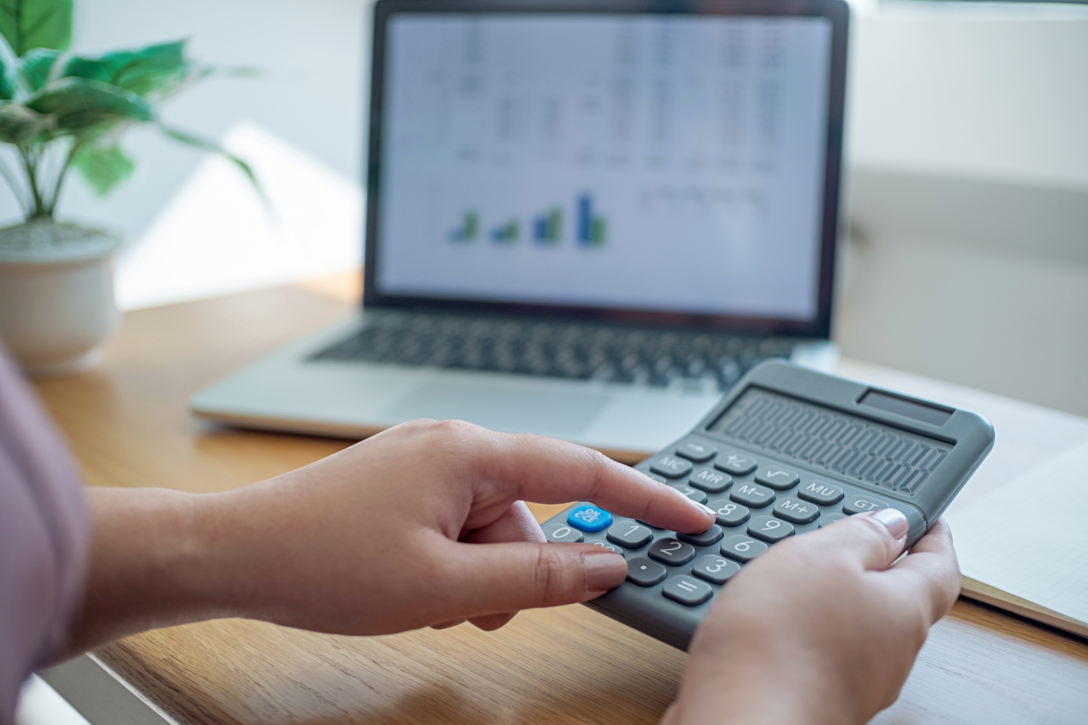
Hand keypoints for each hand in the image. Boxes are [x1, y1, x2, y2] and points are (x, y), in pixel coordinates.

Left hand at [71, 419, 714, 652]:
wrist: (232, 554)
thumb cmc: (324, 561)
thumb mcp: (444, 587)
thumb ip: (536, 579)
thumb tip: (604, 565)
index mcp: (469, 451)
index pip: (581, 471)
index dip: (646, 500)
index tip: (693, 518)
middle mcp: (453, 444)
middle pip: (530, 510)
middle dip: (517, 568)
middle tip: (474, 608)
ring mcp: (425, 462)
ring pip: (493, 527)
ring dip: (478, 574)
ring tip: (428, 600)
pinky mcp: (405, 484)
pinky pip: (458, 524)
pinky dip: (453, 563)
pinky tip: (414, 586)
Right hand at [665, 510, 959, 724]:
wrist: (740, 722)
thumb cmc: (781, 645)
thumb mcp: (821, 557)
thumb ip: (860, 535)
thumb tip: (890, 525)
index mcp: (905, 612)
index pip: (940, 568)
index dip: (933, 537)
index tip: (925, 519)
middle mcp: (889, 655)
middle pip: (896, 601)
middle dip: (874, 568)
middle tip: (851, 537)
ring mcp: (853, 683)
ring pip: (852, 629)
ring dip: (829, 601)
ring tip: (793, 576)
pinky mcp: (814, 698)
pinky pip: (816, 653)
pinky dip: (800, 632)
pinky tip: (767, 623)